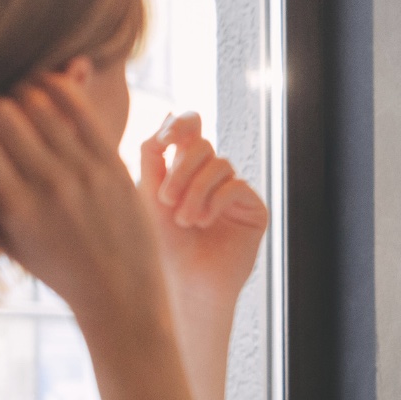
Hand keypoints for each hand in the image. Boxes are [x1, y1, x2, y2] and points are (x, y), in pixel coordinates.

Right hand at [0, 75, 197, 399]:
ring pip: (38, 104)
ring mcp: (82, 174)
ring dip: (22, 96)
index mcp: (11, 208)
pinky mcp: (112, 163)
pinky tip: (44, 86)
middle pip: (2, 112)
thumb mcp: (5, 238)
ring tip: (19, 104)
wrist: (120, 294)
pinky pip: (78, 106)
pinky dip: (57, 86)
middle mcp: (45, 187)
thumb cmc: (55, 267)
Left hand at [140, 112, 268, 315]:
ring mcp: (234, 191)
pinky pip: (237, 186)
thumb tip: (169, 114)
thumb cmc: (161, 245)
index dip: (181, 125)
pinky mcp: (253, 209)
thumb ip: (154, 155)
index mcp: (184, 168)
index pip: (190, 129)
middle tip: (165, 200)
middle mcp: (211, 176)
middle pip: (202, 145)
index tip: (165, 140)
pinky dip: (216, 201)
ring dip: (196, 192)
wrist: (183, 285)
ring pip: (219, 165)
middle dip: (181, 170)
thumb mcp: (147, 194)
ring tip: (184, 221)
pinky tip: (204, 223)